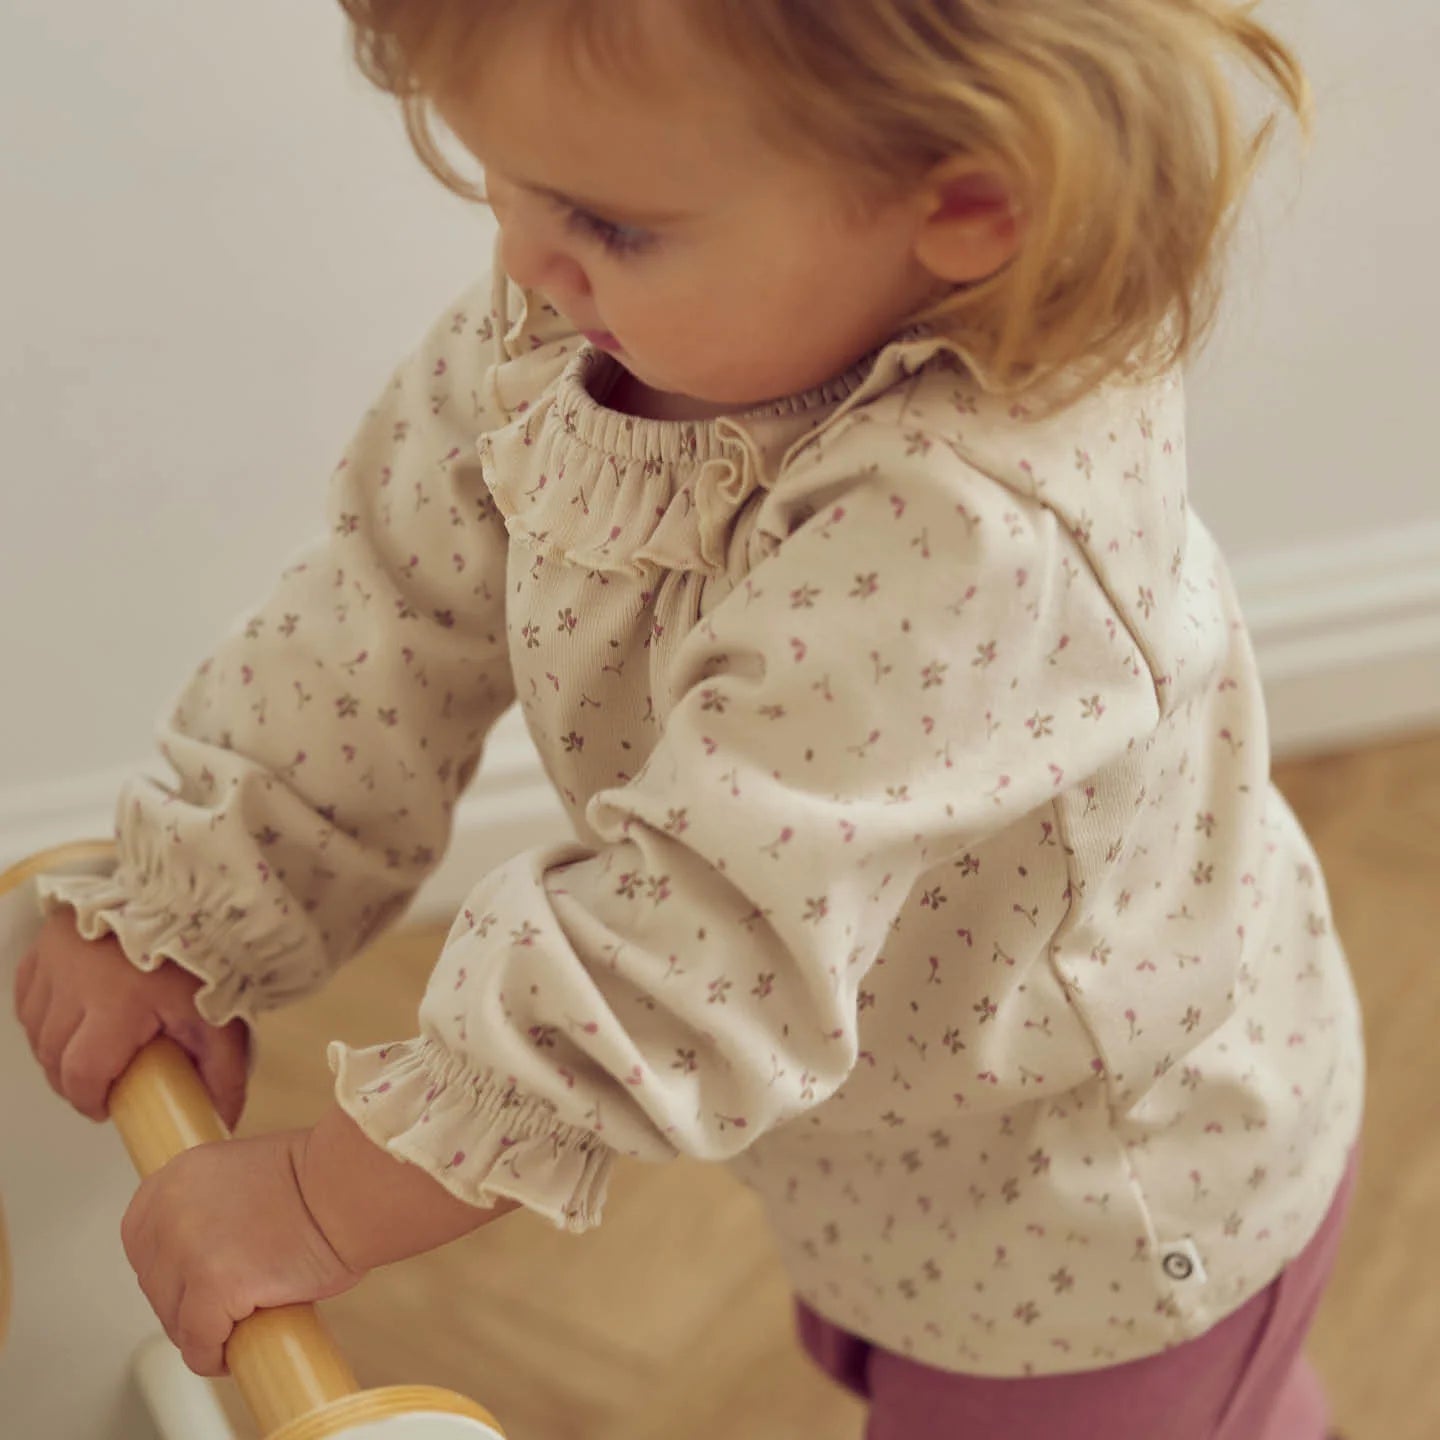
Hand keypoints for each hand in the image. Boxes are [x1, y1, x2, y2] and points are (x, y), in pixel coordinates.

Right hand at [13, 907, 249, 1127]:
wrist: (186, 899)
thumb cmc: (202, 959)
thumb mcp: (220, 1017)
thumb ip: (223, 1071)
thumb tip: (221, 1120)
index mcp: (117, 1003)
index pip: (82, 1073)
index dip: (90, 1099)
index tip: (107, 1106)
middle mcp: (75, 981)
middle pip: (54, 1055)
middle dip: (74, 1080)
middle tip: (104, 1081)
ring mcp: (54, 959)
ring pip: (36, 1029)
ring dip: (57, 1049)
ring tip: (91, 1051)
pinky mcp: (44, 943)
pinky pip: (28, 997)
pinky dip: (43, 1016)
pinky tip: (72, 1020)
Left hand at [121, 1130, 364, 1375]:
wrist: (352, 1187)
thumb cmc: (321, 1179)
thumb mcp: (243, 1173)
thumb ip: (212, 1205)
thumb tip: (206, 1252)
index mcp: (176, 1176)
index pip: (141, 1238)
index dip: (169, 1267)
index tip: (193, 1281)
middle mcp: (171, 1209)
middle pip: (155, 1282)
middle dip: (186, 1302)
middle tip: (225, 1309)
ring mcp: (188, 1249)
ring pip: (174, 1318)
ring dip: (202, 1331)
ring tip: (238, 1326)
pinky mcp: (214, 1286)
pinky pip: (200, 1344)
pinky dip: (215, 1356)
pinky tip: (234, 1353)